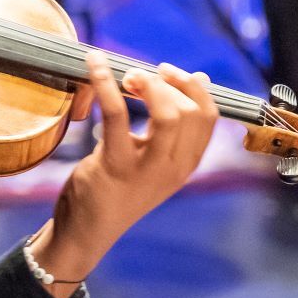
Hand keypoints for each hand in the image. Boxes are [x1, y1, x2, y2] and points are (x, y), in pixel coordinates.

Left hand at [33, 56, 219, 294]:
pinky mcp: (115, 165)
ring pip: (168, 114)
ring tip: (127, 78)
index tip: (167, 73)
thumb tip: (200, 78)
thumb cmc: (120, 188)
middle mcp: (174, 168)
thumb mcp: (155, 157)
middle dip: (166, 82)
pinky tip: (94, 65)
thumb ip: (174, 125)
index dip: (192, 86)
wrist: (88, 232)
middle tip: (138, 77)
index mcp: (186, 163)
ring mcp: (147, 169)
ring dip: (148, 85)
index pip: (209, 116)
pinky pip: (117, 115)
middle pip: (190, 112)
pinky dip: (105, 84)